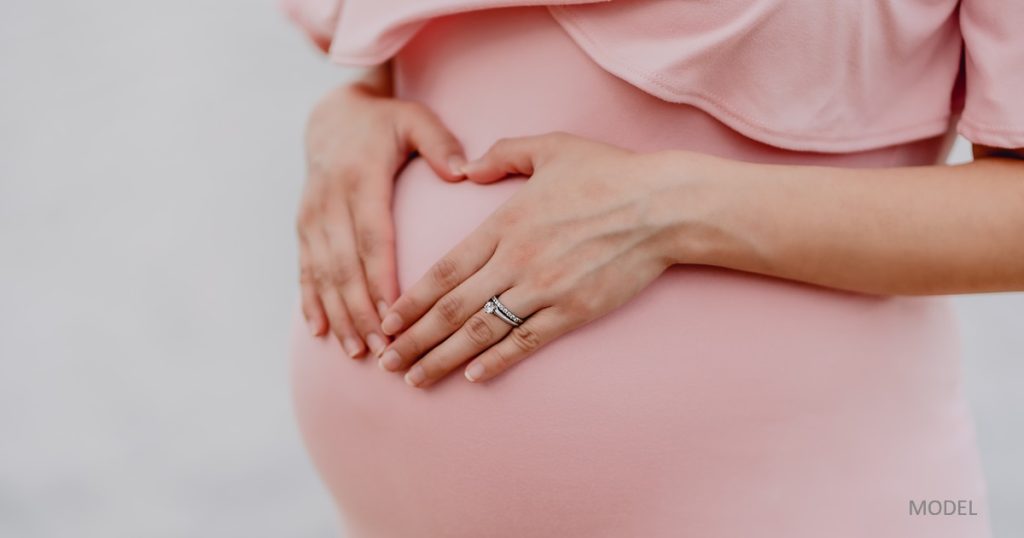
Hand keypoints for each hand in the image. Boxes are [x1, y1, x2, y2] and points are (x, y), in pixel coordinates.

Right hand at [298, 82, 466, 357]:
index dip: (380, 278)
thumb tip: (464, 172)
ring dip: (338, 314)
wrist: (331, 115)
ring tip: (356, 350)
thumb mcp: (414, 120)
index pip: (372, 237)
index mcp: (361, 179)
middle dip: (361, 311)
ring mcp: (312, 217)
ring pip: (322, 273)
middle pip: (345, 265)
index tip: (394, 313)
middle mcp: (330, 202)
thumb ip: (440, 144)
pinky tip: (319, 332)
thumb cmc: (385, 122)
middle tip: (382, 348)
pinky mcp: (304, 227)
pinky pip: (304, 269)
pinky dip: (310, 302)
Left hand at [376, 133, 688, 386]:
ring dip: (443, 358)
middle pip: (452, 308)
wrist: (661, 207)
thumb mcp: (551, 148)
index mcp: (504, 224)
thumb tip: (467, 167)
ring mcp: (544, 290)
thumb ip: (503, 154)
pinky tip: (473, 377)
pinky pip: (526, 342)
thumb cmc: (608, 173)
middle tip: (386, 362)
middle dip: (414, 339)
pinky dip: (497, 361)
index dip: (412, 300)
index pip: (444, 271)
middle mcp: (516, 261)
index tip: (387, 321)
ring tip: (415, 378)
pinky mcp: (573, 311)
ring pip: (482, 332)